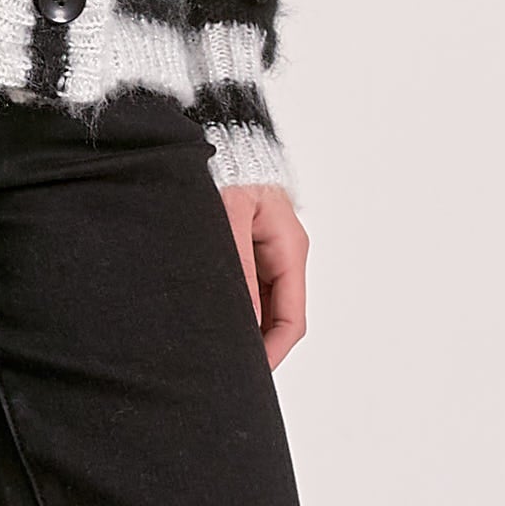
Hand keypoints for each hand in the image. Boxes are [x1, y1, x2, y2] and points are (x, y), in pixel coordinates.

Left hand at [221, 183, 307, 369]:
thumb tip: (245, 323)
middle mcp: (284, 252)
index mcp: (290, 248)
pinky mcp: (249, 244)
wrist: (213, 133)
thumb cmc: (225, 166)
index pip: (292, 319)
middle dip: (257, 343)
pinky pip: (248, 285)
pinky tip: (212, 314)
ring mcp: (267, 249)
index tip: (248, 372)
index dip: (272, 352)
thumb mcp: (229, 218)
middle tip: (226, 364)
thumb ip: (238, 270)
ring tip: (215, 344)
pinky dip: (235, 303)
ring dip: (244, 324)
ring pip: (262, 304)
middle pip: (278, 315)